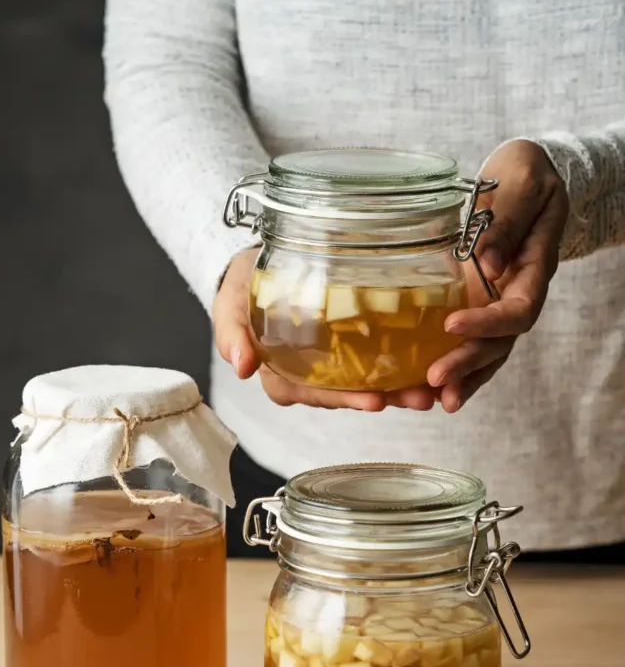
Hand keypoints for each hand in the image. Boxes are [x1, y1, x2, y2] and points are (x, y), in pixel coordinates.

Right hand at [212, 248, 435, 411]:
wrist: (257, 266)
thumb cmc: (242, 289)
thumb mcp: (229, 306)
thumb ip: (231, 333)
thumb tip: (241, 366)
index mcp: (284, 378)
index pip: (318, 395)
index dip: (347, 400)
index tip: (376, 401)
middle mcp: (312, 379)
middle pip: (352, 395)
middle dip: (389, 398)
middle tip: (423, 397)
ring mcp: (334, 366)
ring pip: (372, 383)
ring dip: (405, 388)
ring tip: (437, 387)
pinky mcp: (351, 347)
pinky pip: (379, 361)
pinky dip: (406, 366)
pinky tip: (433, 363)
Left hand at [426, 139, 568, 412]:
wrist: (524, 180)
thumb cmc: (526, 177)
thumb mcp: (524, 185)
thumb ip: (508, 222)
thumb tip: (489, 263)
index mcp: (532, 272)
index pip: (518, 311)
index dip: (488, 322)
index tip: (452, 324)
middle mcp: (514, 298)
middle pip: (498, 345)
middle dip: (467, 365)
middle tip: (436, 381)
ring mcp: (494, 307)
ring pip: (481, 356)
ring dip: (455, 381)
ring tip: (423, 401)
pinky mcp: (473, 307)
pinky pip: (462, 345)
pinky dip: (444, 368)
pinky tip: (416, 389)